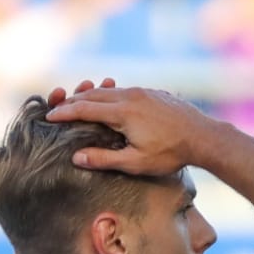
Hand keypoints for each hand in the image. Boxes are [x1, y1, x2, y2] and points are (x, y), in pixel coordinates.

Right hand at [44, 82, 219, 175]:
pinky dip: (109, 95)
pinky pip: (124, 91)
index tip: (49, 115)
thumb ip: (105, 159)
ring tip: (77, 101)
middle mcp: (130, 96)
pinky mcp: (153, 93)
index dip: (64, 112)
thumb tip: (76, 157)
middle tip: (57, 105)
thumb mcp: (136, 162)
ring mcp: (143, 92)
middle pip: (93, 95)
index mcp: (122, 112)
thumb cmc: (171, 153)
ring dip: (90, 95)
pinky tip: (108, 101)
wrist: (203, 136)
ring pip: (109, 91)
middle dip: (72, 100)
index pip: (84, 109)